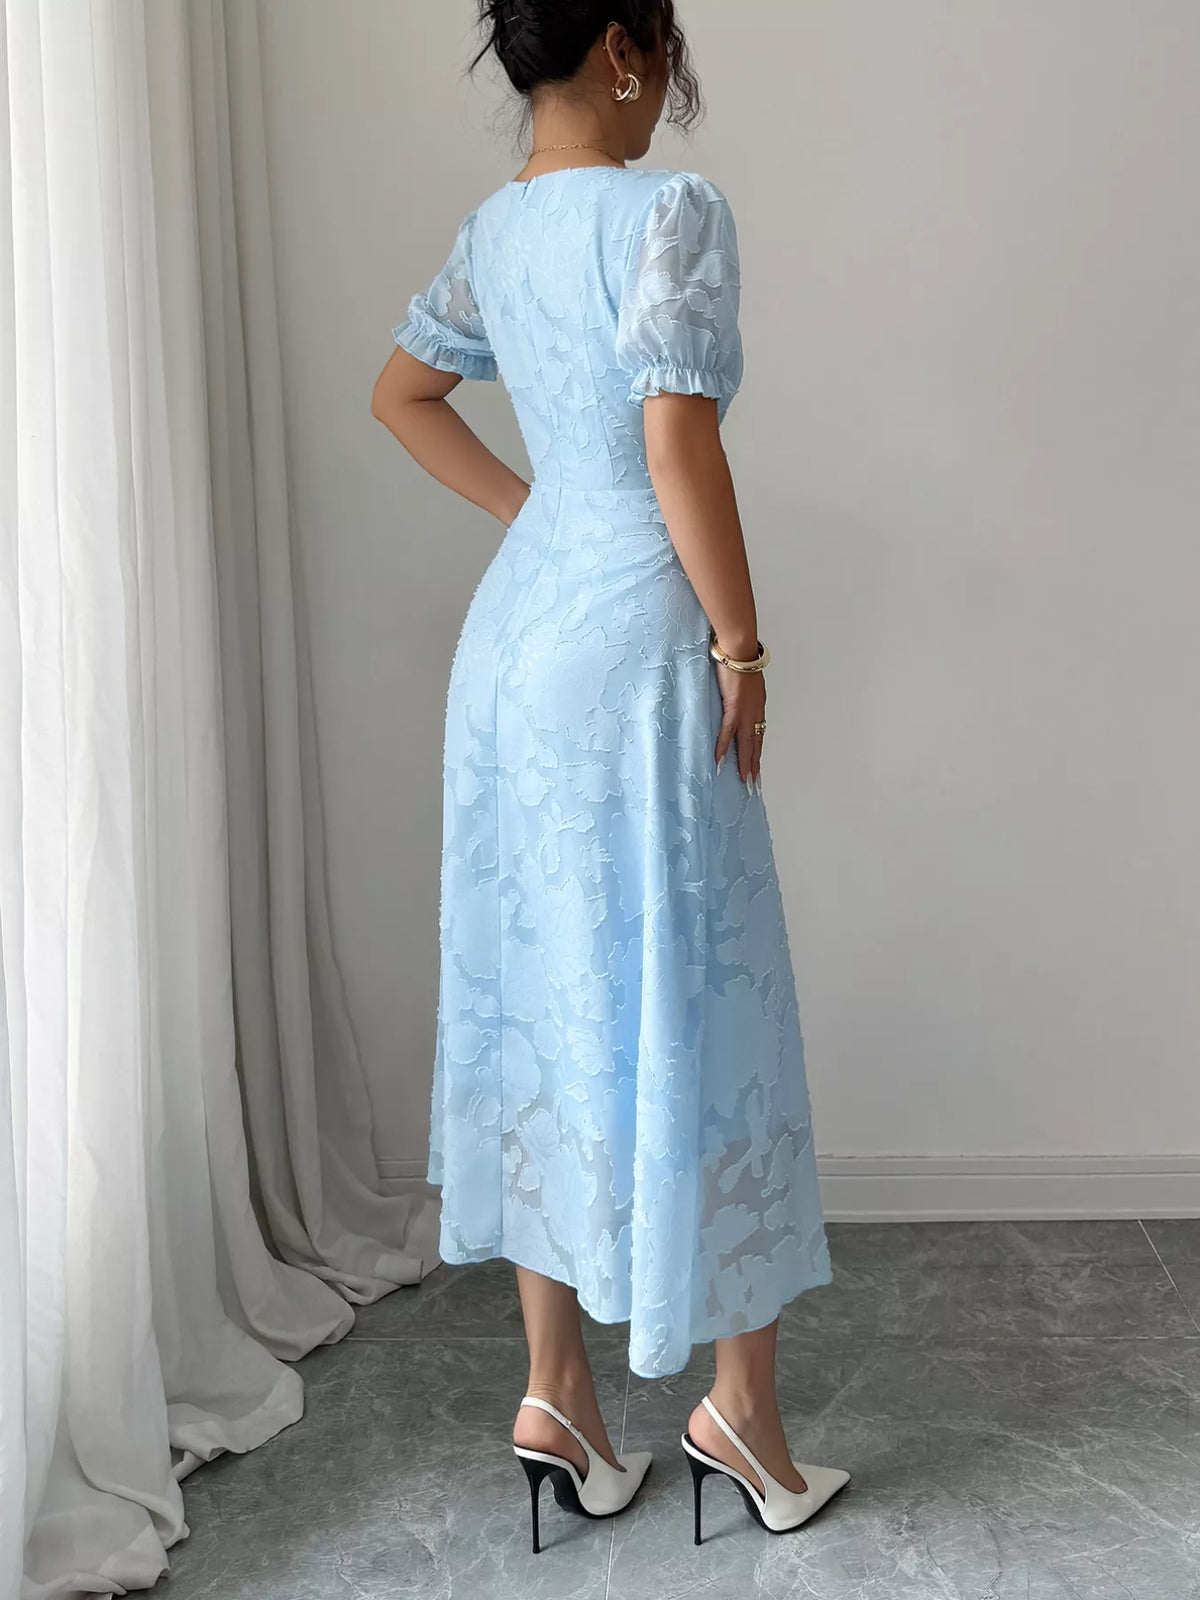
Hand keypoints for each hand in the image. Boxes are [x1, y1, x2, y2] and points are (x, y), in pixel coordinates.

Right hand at [714, 662, 765, 787]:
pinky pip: (728, 732)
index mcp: (757, 704)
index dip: (757, 749)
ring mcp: (745, 710)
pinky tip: (720, 761)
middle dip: (754, 763)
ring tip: (744, 779)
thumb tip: (732, 694)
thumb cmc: (738, 657)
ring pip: (746, 742)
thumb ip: (738, 690)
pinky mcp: (733, 707)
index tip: (756, 763)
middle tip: (753, 782)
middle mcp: (755, 710)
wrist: (738, 648)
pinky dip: (724, 748)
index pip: (758, 732)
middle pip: (756, 742)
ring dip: (744, 762)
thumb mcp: (742, 678)